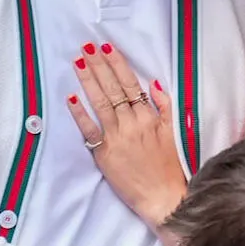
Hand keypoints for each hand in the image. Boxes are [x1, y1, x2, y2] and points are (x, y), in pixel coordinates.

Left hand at [65, 43, 188, 236]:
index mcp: (148, 117)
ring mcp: (116, 138)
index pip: (131, 84)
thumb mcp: (173, 133)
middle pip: (113, 89)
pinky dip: (79, 114)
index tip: (107, 48)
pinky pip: (89, 130)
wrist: (163, 198)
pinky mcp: (104, 154)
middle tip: (86, 47)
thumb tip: (154, 83)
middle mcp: (131, 124)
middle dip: (99, 66)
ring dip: (88, 81)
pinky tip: (71, 98)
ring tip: (78, 62)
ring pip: (100, 103)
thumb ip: (164, 107)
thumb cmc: (170, 167)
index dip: (117, 64)